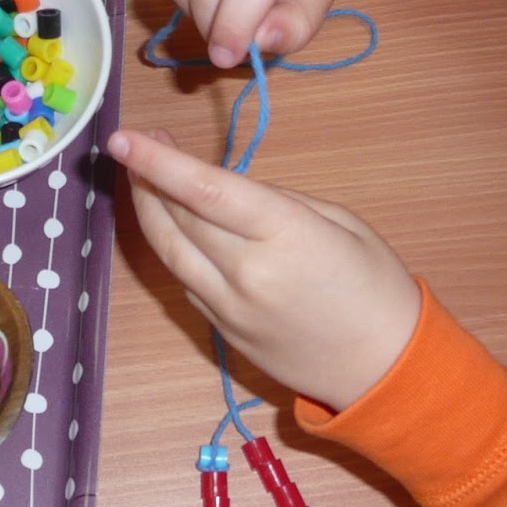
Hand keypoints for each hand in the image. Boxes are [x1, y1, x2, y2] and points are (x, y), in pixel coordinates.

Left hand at [108, 128, 419, 411]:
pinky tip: (173, 225)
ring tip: (140, 179)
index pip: (205, 190)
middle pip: (177, 218)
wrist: (384, 369)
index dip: (157, 162)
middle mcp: (247, 273)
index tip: (122, 137)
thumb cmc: (377, 287)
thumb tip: (227, 190)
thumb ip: (277, 202)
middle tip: (135, 145)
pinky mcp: (222, 332)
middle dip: (147, 177)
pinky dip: (173, 248)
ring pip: (169, 252)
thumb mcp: (340, 222)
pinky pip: (186, 280)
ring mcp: (228, 308)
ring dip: (147, 212)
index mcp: (284, 234)